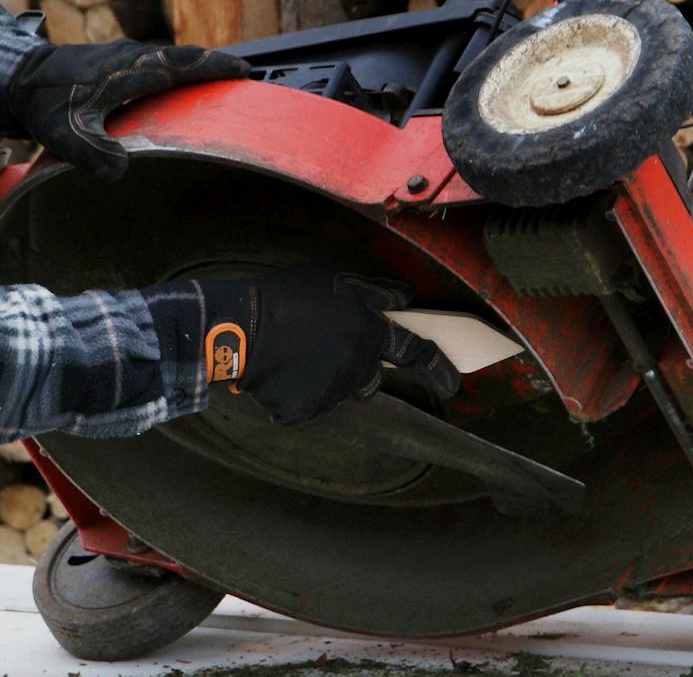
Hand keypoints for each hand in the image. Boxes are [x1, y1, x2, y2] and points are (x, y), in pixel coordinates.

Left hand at [9, 40, 249, 180]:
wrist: (15, 77)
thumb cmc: (44, 104)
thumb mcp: (65, 134)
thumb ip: (92, 153)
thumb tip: (120, 173)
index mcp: (129, 69)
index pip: (183, 64)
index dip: (214, 67)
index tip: (245, 70)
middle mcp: (130, 56)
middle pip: (183, 57)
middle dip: (214, 66)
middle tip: (243, 78)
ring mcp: (122, 55)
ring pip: (169, 58)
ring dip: (194, 68)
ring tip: (217, 84)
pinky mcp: (113, 60)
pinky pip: (154, 63)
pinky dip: (174, 72)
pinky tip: (175, 89)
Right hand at [196, 265, 460, 423]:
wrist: (240, 329)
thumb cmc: (289, 298)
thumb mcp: (336, 280)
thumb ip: (375, 292)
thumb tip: (405, 298)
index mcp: (370, 334)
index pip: (416, 353)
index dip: (438, 368)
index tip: (452, 384)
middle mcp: (357, 369)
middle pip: (370, 379)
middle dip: (357, 367)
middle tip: (325, 346)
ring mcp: (330, 394)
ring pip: (338, 391)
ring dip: (325, 376)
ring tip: (294, 353)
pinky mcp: (304, 411)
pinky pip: (308, 405)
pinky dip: (297, 391)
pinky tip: (280, 370)